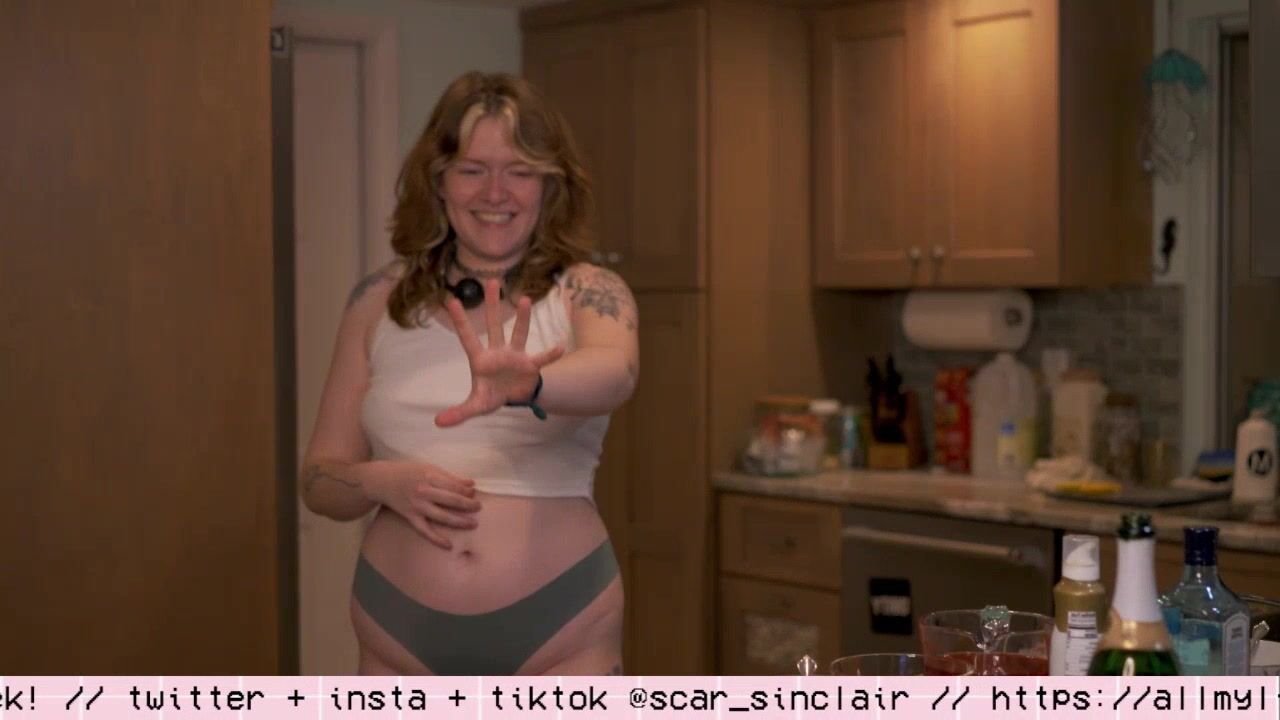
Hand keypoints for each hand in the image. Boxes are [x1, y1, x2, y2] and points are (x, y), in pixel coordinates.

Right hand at [362, 460, 480, 549]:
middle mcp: (424, 492)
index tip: (474, 494)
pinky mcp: (410, 517)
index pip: (453, 485)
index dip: (466, 491)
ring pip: (442, 516)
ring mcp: (417, 506)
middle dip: (467, 505)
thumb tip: (471, 484)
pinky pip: (425, 530)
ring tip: (473, 524)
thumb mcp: (428, 468)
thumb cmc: (408, 472)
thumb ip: (450, 477)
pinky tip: (448, 546)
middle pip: (450, 500)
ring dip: (459, 521)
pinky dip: (436, 539)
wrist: (381, 481)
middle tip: (479, 508)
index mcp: (429, 477)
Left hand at [435, 277, 563, 427]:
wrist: (514, 397)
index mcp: (480, 359)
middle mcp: (498, 351)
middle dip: (492, 305)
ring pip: (518, 333)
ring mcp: (515, 356)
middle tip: (492, 281)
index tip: (450, 300)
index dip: (460, 321)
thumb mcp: (475, 406)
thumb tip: (438, 423)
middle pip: (494, 325)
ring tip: (525, 299)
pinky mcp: (531, 365)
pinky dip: (550, 355)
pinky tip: (560, 347)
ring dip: (522, 318)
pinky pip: (541, 359)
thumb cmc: (492, 395)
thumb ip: (459, 412)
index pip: (467, 337)